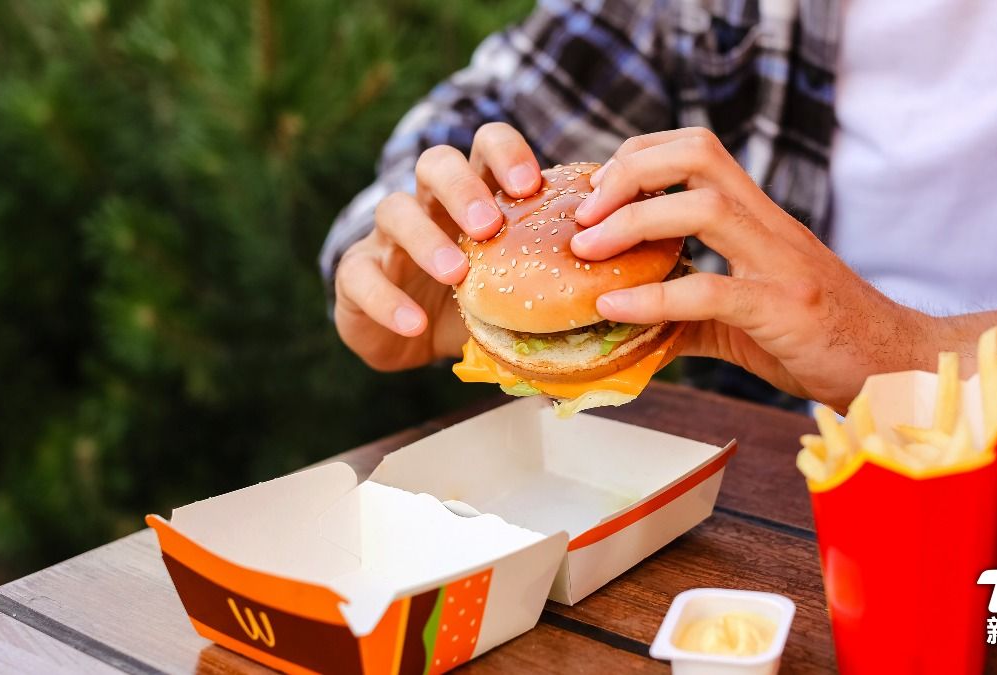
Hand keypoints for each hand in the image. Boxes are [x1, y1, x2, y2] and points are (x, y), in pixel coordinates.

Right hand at [334, 123, 542, 370]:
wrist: (413, 336)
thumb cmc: (480, 298)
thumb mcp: (522, 283)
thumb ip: (563, 274)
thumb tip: (639, 290)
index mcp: (476, 193)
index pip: (487, 147)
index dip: (507, 155)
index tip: (532, 185)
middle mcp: (430, 204)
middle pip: (436, 162)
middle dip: (463, 187)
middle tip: (489, 223)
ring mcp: (388, 237)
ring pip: (393, 209)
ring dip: (425, 238)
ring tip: (456, 271)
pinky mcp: (356, 275)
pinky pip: (361, 276)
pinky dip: (387, 300)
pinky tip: (415, 324)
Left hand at [571, 128, 937, 409]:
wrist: (895, 368)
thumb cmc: (820, 340)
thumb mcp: (744, 320)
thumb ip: (688, 313)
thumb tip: (624, 323)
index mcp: (760, 219)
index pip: (697, 149)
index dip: (639, 156)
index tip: (597, 194)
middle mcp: (770, 227)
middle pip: (697, 154)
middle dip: (629, 172)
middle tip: (582, 216)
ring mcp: (781, 264)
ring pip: (704, 207)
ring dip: (632, 222)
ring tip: (587, 252)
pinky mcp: (785, 310)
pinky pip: (714, 292)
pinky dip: (655, 297)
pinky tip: (616, 308)